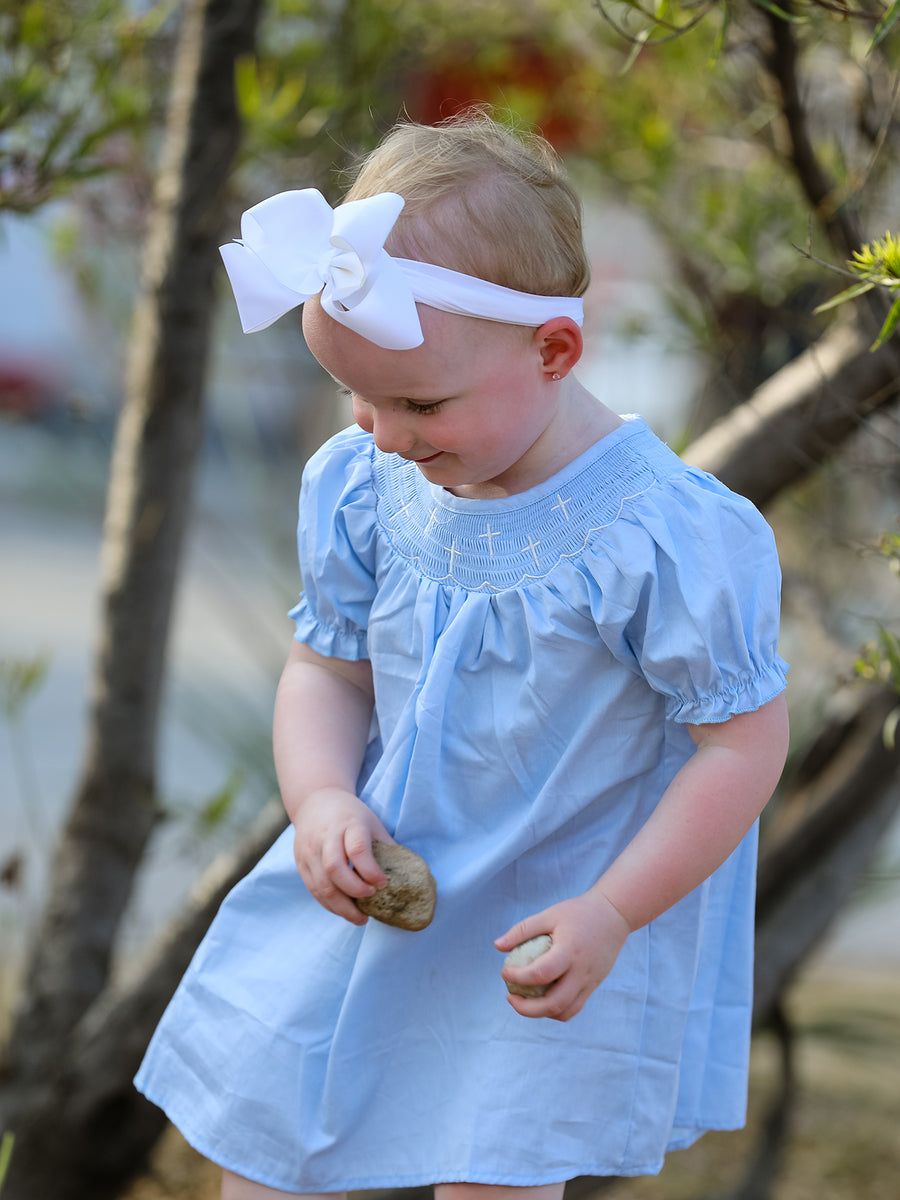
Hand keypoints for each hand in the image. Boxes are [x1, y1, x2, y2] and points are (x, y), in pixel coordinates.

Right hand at [291, 787, 394, 924]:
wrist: (315, 801)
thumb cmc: (350, 814)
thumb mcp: (371, 822)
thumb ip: (385, 847)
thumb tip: (406, 876)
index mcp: (348, 824)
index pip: (357, 849)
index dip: (371, 871)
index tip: (384, 883)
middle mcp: (325, 837)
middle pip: (335, 870)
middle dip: (355, 891)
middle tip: (372, 901)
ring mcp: (309, 851)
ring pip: (321, 885)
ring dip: (341, 907)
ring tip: (360, 918)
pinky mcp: (300, 863)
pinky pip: (314, 890)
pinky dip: (330, 905)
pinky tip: (344, 910)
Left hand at [495, 889, 631, 1021]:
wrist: (614, 915)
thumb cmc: (579, 912)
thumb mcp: (550, 914)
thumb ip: (522, 930)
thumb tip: (498, 946)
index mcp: (569, 952)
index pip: (541, 974)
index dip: (518, 978)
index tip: (504, 972)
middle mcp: (581, 972)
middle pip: (554, 1004)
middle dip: (527, 1008)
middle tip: (509, 998)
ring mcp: (590, 982)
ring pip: (565, 1011)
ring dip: (541, 1013)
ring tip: (523, 1002)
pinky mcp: (594, 986)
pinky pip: (574, 1007)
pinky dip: (556, 1010)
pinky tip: (541, 999)